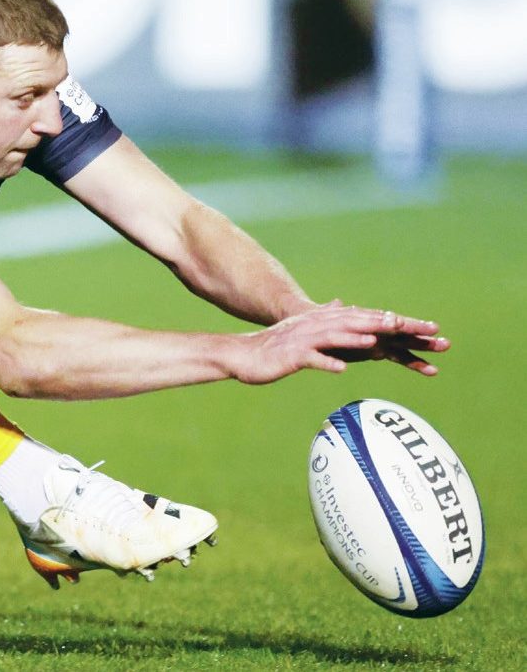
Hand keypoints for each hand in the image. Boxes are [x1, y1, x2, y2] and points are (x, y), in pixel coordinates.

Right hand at [227, 303, 446, 384]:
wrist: (241, 354)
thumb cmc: (275, 348)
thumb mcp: (304, 331)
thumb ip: (325, 316)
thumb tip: (342, 303)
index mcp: (327, 323)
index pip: (368, 320)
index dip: (398, 323)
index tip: (429, 328)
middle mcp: (319, 326)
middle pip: (361, 325)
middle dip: (393, 327)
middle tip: (423, 331)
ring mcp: (305, 340)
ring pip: (337, 337)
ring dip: (358, 339)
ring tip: (381, 342)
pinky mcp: (292, 356)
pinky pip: (312, 359)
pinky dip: (326, 362)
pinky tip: (341, 368)